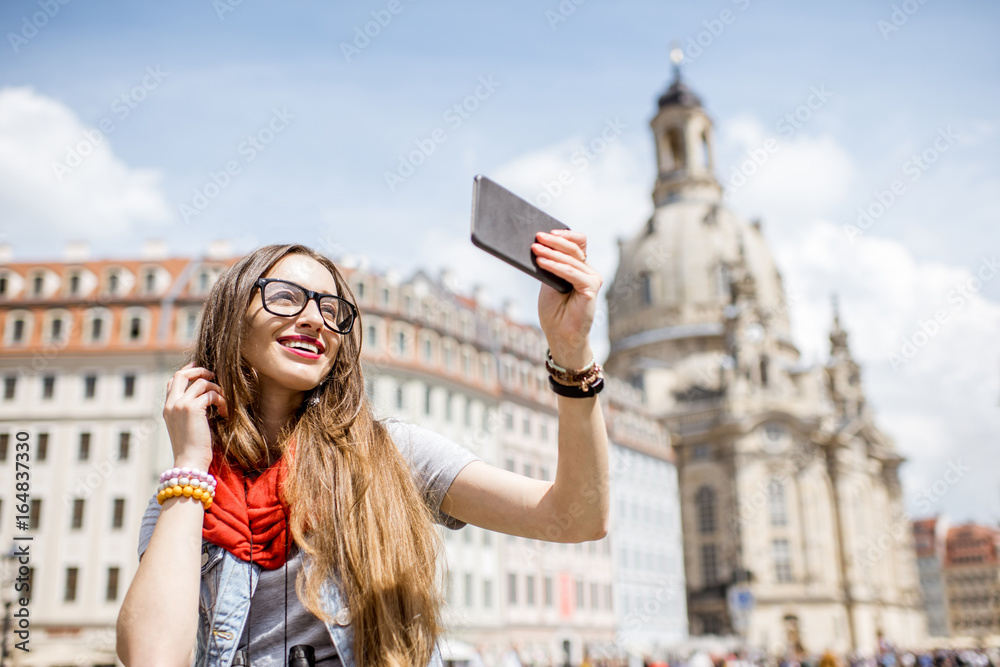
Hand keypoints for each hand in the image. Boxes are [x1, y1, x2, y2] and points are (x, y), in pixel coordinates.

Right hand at [163, 362, 227, 470]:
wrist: (190, 462)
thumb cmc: (193, 448)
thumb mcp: (187, 426)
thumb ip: (189, 410)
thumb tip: (204, 398)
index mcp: (168, 408)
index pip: (172, 381)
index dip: (187, 372)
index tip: (200, 369)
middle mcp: (171, 404)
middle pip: (181, 374)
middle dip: (199, 370)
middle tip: (213, 375)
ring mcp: (180, 405)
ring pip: (201, 382)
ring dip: (216, 389)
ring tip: (223, 402)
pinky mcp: (193, 408)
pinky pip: (211, 394)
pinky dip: (221, 400)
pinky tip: (224, 413)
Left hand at [531, 229, 602, 369]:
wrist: (560, 336)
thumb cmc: (554, 312)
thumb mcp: (548, 283)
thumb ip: (549, 265)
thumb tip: (538, 245)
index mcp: (580, 268)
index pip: (579, 243)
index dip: (565, 235)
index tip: (546, 232)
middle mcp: (589, 272)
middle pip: (575, 248)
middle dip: (554, 241)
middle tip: (537, 236)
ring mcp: (592, 280)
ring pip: (573, 260)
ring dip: (552, 253)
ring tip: (535, 249)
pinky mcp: (591, 289)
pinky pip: (572, 273)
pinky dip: (556, 267)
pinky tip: (542, 262)